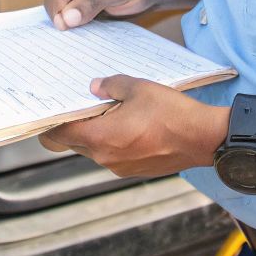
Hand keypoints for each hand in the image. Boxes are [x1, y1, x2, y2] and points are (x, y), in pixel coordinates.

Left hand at [40, 75, 227, 176]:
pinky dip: (112, 142)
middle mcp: (105, 158)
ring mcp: (120, 167)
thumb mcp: (139, 88)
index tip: (51, 111)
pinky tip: (128, 125)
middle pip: (73, 144)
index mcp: (100, 138)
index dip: (51, 122)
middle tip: (83, 106)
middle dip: (74, 126)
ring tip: (111, 112)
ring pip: (94, 150)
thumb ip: (111, 85)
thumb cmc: (172, 114)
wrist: (204, 138)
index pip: (58, 135)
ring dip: (95, 134)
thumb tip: (96, 86)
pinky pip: (113, 156)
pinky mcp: (135, 170)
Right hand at [43, 0, 160, 29]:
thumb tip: (67, 18)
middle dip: (64, 17)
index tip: (69, 28)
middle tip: (85, 27)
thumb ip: (92, 2)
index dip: (60, 13)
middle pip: (53, 2)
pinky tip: (89, 24)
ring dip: (69, 21)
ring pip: (57, 10)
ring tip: (90, 24)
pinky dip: (74, 23)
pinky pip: (66, 14)